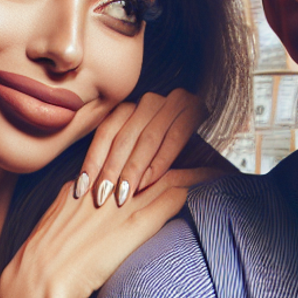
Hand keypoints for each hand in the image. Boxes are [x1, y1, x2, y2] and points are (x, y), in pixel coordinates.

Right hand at [0, 162, 219, 297]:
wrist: (35, 296)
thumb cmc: (41, 286)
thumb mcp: (53, 250)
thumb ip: (74, 236)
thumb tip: (89, 246)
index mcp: (74, 192)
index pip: (116, 161)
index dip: (144, 157)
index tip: (166, 153)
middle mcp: (96, 191)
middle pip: (142, 158)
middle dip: (171, 150)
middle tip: (201, 147)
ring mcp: (114, 206)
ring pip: (162, 172)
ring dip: (192, 166)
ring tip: (217, 161)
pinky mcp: (130, 224)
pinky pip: (171, 194)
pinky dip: (197, 185)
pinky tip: (216, 181)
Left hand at [74, 89, 208, 207]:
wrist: (216, 151)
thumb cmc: (174, 164)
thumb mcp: (139, 158)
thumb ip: (117, 161)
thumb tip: (81, 182)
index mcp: (133, 107)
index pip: (105, 133)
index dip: (93, 160)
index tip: (81, 187)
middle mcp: (151, 100)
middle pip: (123, 137)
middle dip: (110, 169)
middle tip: (100, 196)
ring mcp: (173, 101)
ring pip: (146, 138)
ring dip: (133, 169)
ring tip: (122, 195)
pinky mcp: (194, 108)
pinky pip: (172, 138)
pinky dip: (159, 162)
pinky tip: (147, 183)